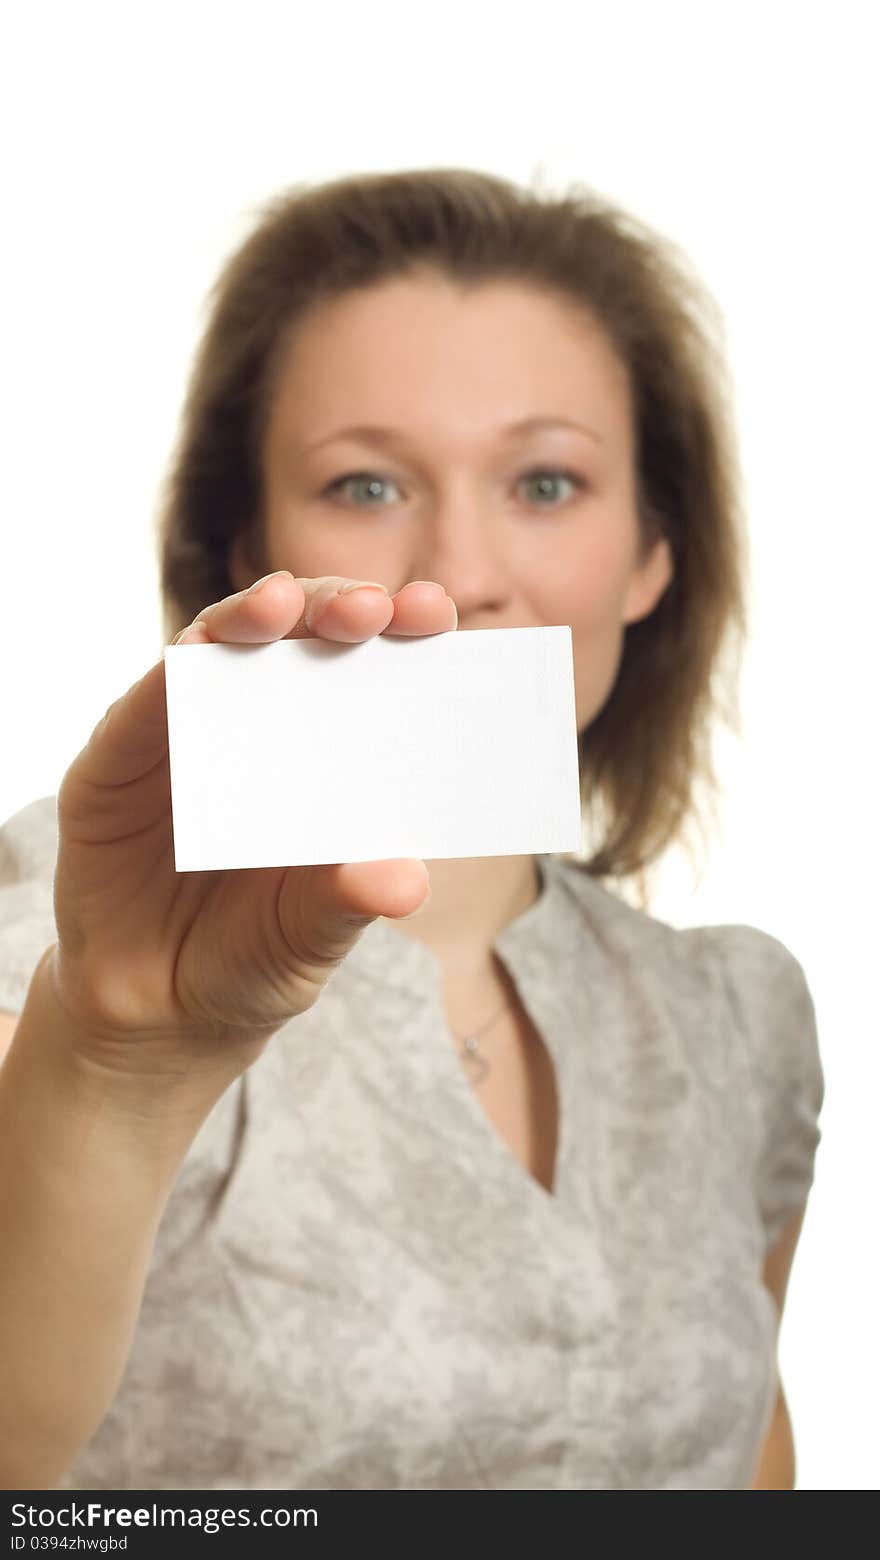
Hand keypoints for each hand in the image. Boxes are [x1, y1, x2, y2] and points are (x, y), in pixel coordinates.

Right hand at [49, 573, 456, 1080]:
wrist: (159, 1015)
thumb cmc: (254, 957)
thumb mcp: (310, 937)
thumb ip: (348, 902)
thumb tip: (406, 881)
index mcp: (328, 753)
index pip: (371, 672)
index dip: (401, 633)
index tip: (435, 613)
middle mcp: (261, 725)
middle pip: (300, 638)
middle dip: (336, 607)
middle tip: (373, 608)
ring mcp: (188, 734)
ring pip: (219, 646)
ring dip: (251, 616)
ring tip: (284, 606)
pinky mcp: (117, 761)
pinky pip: (141, 705)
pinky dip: (167, 677)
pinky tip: (191, 659)